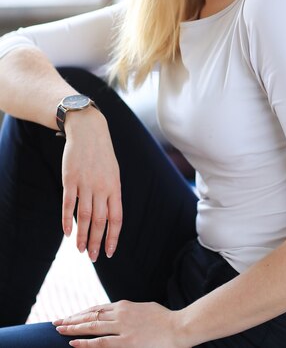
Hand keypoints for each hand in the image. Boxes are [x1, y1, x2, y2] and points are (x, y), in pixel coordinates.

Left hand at [54, 301, 188, 347]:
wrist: (178, 327)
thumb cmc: (164, 319)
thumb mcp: (143, 309)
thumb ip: (129, 312)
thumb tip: (117, 314)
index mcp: (124, 305)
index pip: (97, 308)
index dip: (81, 313)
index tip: (69, 317)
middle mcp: (120, 313)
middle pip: (90, 316)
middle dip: (72, 320)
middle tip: (56, 323)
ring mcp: (123, 327)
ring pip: (92, 326)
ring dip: (74, 329)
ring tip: (59, 331)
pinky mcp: (126, 342)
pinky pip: (101, 342)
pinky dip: (86, 343)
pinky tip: (74, 343)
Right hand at [61, 107, 122, 260]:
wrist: (89, 131)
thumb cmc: (102, 155)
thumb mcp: (113, 173)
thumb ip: (111, 195)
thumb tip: (109, 218)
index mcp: (115, 187)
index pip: (116, 218)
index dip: (113, 237)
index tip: (109, 252)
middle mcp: (101, 187)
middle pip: (100, 221)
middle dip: (97, 242)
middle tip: (93, 257)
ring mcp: (85, 183)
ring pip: (84, 216)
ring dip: (82, 236)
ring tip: (81, 250)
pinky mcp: (70, 179)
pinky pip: (68, 204)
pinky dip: (66, 220)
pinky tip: (67, 232)